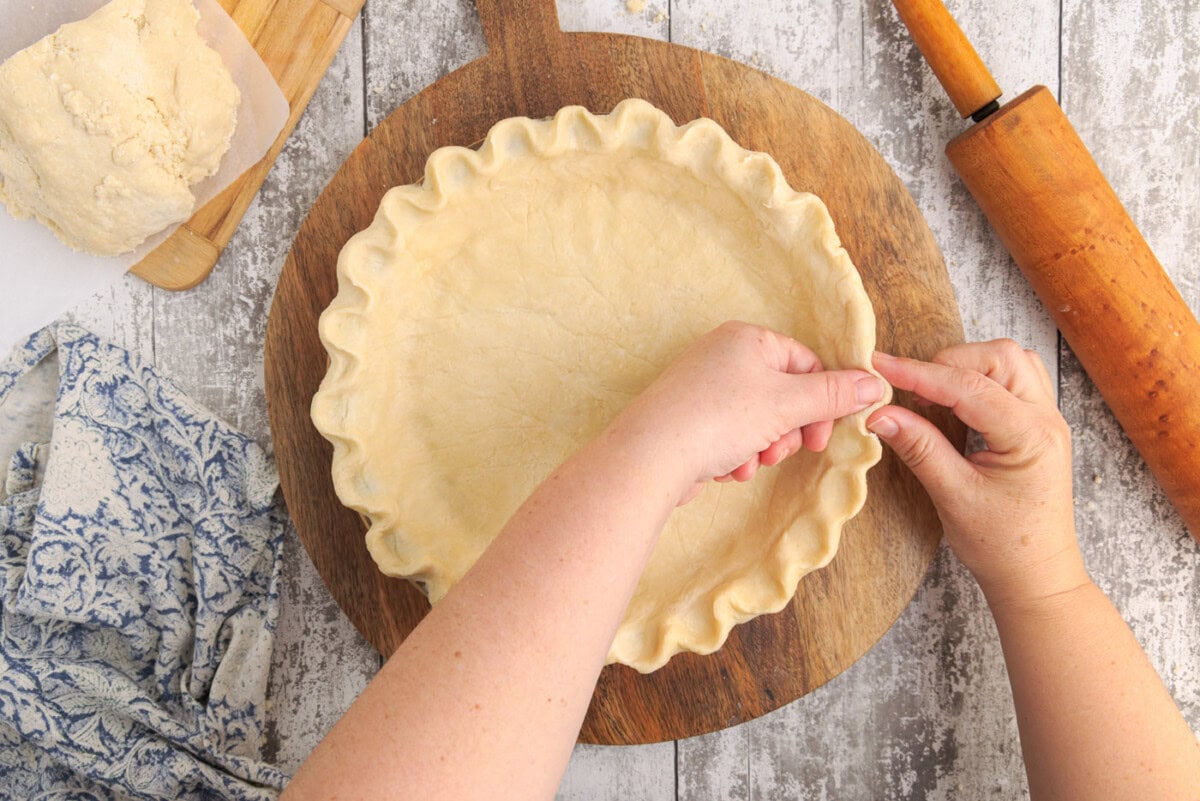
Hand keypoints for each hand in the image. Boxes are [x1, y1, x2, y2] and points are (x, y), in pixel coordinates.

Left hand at [609, 321, 885, 503]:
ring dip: (762, 447)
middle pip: (781, 393)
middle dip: (788, 430)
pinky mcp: (688, 419)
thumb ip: (834, 394)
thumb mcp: (787, 404)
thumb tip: (876, 382)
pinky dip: (735, 455)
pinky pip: (728, 435)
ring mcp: (701, 388)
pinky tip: (725, 469)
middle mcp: (721, 356)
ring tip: (748, 462)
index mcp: (746, 339)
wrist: (650, 456)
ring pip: (757, 420)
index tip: (823, 435)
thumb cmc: (718, 419)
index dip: (821, 401)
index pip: (804, 363)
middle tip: (783, 453)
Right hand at [867, 341, 1087, 607]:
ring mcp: (1047, 419)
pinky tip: (955, 400)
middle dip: (948, 363)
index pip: (969, 387)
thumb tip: (880, 413)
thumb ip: (919, 448)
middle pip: (998, 357)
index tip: (880, 367)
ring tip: (932, 391)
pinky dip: (980, 377)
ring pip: (1009, 361)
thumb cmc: (1001, 545)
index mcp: (1030, 436)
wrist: (1036, 575)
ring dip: (967, 366)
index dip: (919, 374)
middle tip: (909, 387)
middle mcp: (1046, 419)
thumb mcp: (953, 496)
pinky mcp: (1038, 425)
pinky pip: (1014, 379)